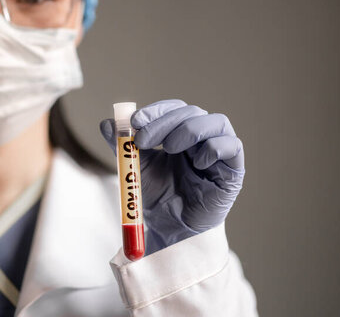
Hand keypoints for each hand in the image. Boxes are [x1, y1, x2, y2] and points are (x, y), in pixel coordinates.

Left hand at [100, 99, 244, 253]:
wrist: (171, 229)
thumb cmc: (157, 196)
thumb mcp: (135, 168)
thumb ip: (122, 146)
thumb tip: (106, 124)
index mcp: (180, 133)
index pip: (174, 109)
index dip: (157, 110)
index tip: (135, 121)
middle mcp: (202, 138)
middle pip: (192, 113)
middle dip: (165, 121)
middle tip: (143, 139)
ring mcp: (219, 152)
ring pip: (216, 122)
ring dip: (189, 129)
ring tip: (169, 149)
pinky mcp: (233, 171)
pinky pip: (233, 146)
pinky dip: (213, 148)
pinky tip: (196, 164)